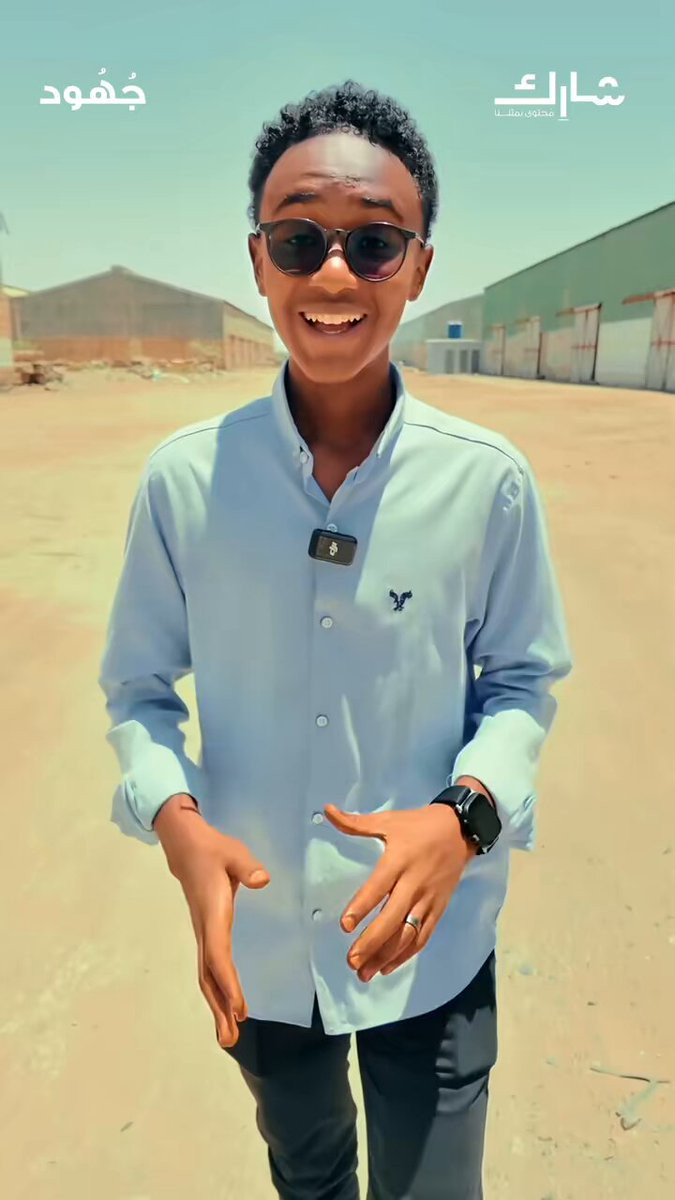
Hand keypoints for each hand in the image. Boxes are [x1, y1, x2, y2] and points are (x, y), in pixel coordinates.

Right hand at [154, 795, 269, 1048]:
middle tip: (231, 1040)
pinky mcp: (206, 933)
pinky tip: (226, 1006)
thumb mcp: (233, 852)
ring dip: (216, 1006)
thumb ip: (247, 866)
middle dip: (219, 1008)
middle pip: (208, 976)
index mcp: (212, 914)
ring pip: (207, 976)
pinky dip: (217, 990)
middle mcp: (205, 929)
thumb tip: (262, 880)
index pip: (218, 955)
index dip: (228, 983)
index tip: (239, 1009)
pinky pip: (209, 968)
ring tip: (228, 1036)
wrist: (187, 846)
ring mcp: (203, 933)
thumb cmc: (213, 850)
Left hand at [323, 799, 476, 982]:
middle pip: (393, 918)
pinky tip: (387, 967)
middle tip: (351, 960)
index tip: (345, 925)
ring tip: (364, 973)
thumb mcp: (388, 820)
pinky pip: (422, 937)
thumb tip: (326, 811)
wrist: (460, 830)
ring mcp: (429, 899)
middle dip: (372, 942)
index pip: (379, 887)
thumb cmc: (419, 825)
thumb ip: (355, 823)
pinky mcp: (439, 909)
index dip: (362, 906)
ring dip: (386, 956)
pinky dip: (406, 955)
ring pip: (408, 934)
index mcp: (400, 860)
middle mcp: (415, 883)